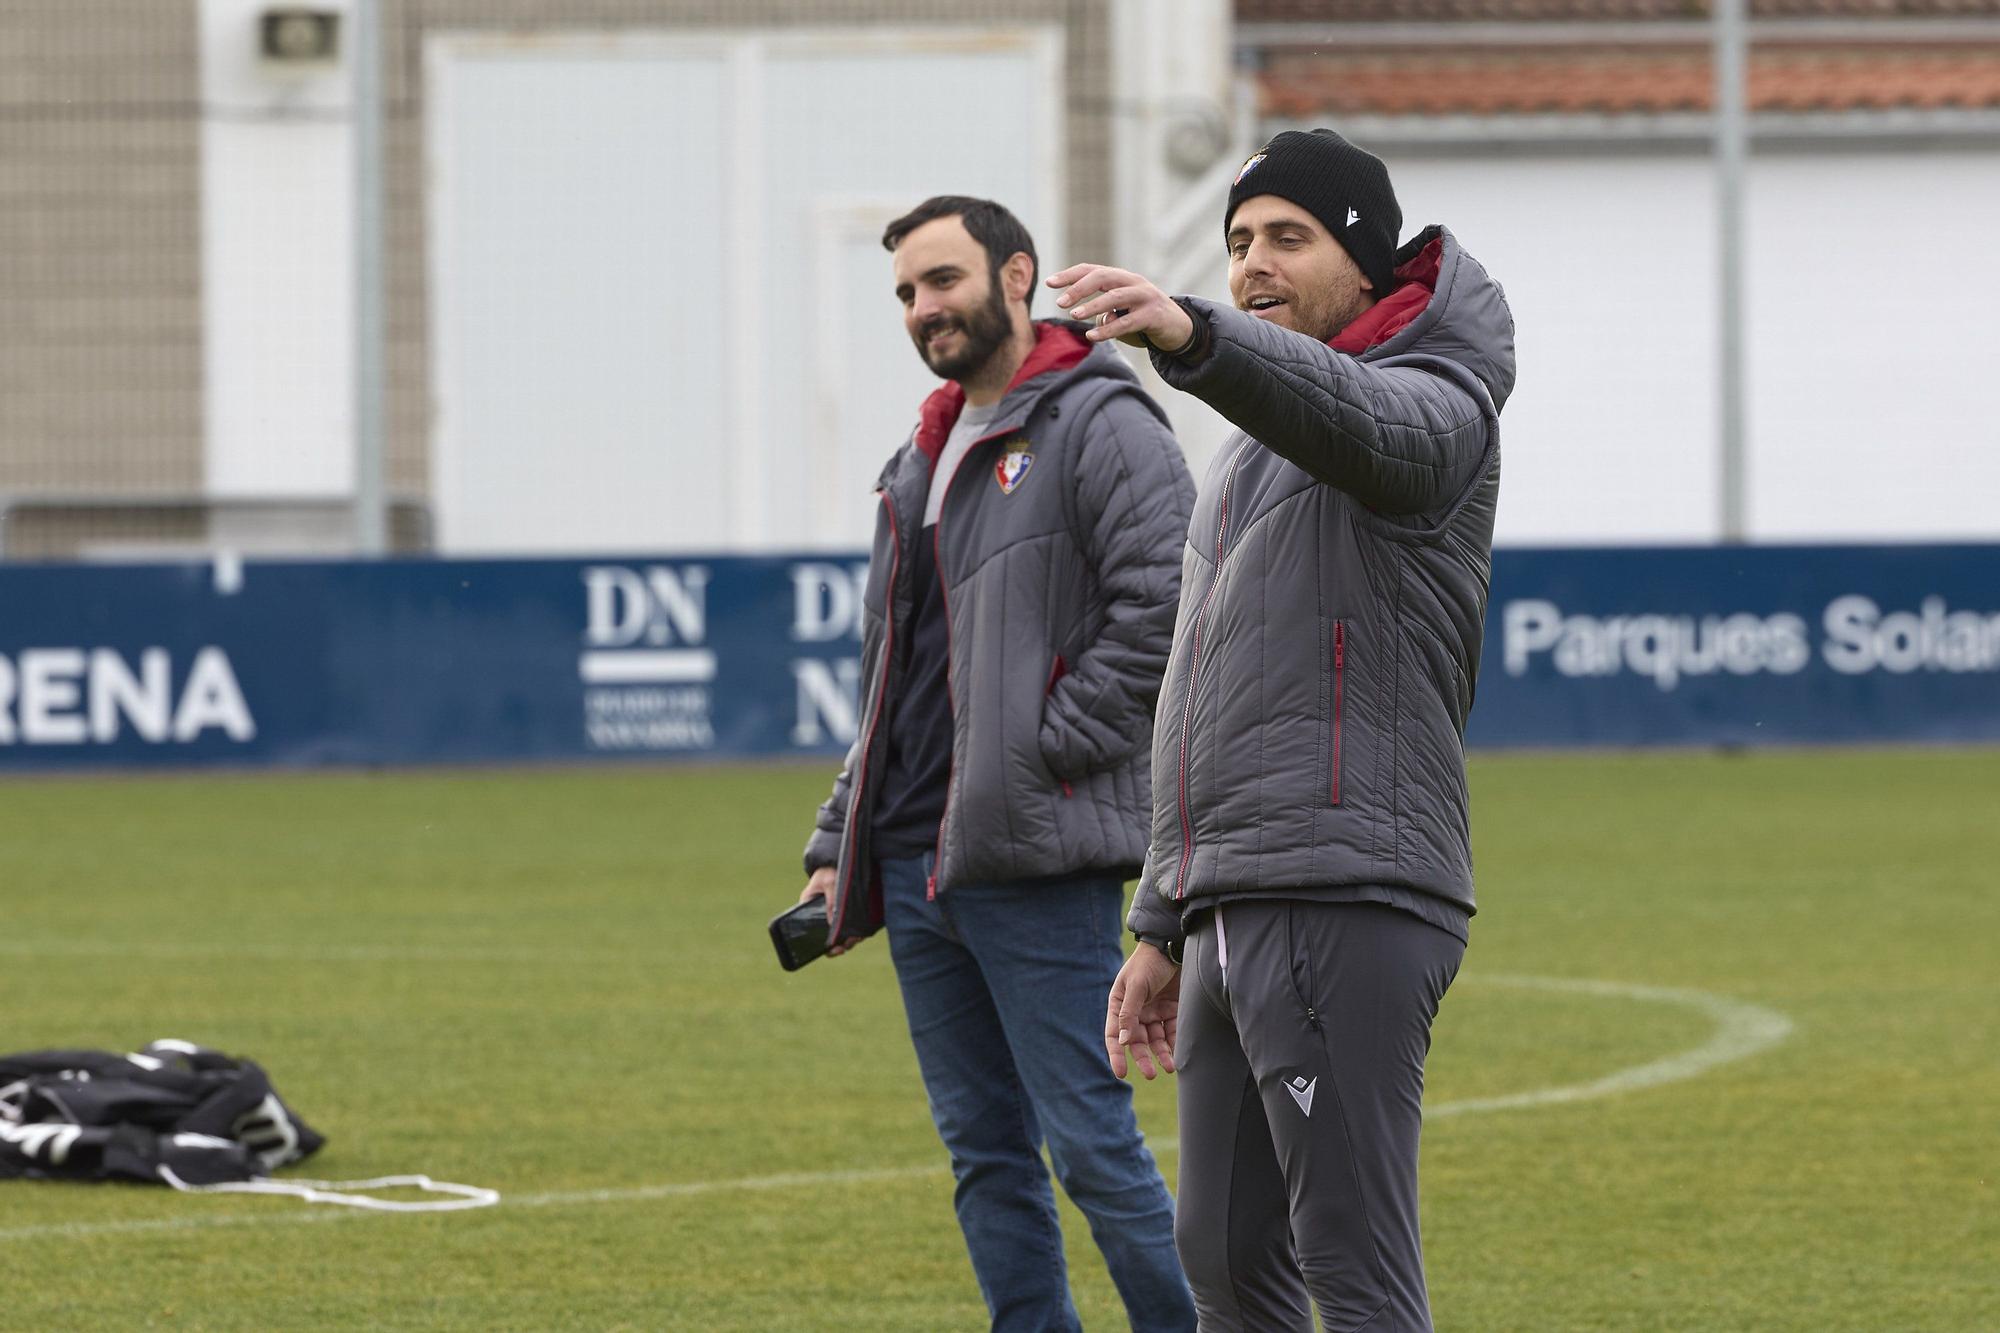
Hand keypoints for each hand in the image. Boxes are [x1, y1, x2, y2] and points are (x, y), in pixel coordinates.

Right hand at [800, 866, 858, 956]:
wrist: (839, 858)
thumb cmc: (829, 869)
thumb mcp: (830, 883)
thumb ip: (832, 901)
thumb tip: (834, 923)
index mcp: (809, 907)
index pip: (812, 930)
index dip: (823, 943)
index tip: (832, 948)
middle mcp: (822, 913)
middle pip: (829, 935)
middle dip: (839, 944)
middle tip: (846, 946)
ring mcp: (835, 913)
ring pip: (842, 932)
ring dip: (849, 940)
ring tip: (856, 939)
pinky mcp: (847, 910)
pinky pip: (852, 925)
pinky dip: (857, 931)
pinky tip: (862, 933)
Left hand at [1046, 264, 1193, 353]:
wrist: (1178, 328)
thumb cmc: (1143, 319)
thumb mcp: (1121, 311)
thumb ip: (1103, 311)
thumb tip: (1092, 317)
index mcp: (1121, 278)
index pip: (1091, 270)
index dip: (1070, 275)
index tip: (1049, 283)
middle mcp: (1132, 282)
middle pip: (1102, 277)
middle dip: (1079, 288)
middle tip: (1059, 302)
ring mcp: (1145, 296)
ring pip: (1115, 297)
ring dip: (1093, 306)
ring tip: (1074, 315)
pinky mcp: (1153, 315)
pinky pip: (1128, 321)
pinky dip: (1109, 328)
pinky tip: (1092, 335)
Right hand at [1105, 942, 1180, 1079]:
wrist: (1173, 947)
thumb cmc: (1149, 963)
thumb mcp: (1136, 986)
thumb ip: (1130, 1013)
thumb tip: (1124, 1041)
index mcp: (1119, 1005)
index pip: (1115, 1034)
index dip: (1116, 1054)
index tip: (1121, 1073)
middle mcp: (1136, 1012)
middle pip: (1137, 1041)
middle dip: (1143, 1058)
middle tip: (1150, 1074)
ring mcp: (1154, 1012)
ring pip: (1156, 1040)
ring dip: (1161, 1054)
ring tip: (1169, 1067)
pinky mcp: (1172, 1011)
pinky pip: (1172, 1032)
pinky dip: (1175, 1044)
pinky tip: (1179, 1054)